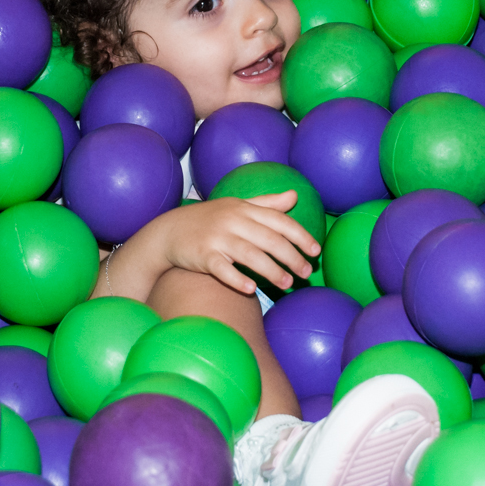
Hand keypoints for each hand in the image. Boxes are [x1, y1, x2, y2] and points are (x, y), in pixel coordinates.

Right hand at [155, 191, 321, 294]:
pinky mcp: (202, 256)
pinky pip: (221, 268)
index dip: (300, 236)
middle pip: (269, 239)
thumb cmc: (209, 220)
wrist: (169, 230)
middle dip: (291, 257)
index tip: (315, 251)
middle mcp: (233, 221)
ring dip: (271, 270)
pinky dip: (236, 278)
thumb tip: (295, 195)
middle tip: (306, 273)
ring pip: (250, 254)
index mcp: (244, 209)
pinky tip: (251, 290)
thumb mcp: (237, 207)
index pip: (279, 221)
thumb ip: (267, 203)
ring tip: (287, 284)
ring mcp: (217, 238)